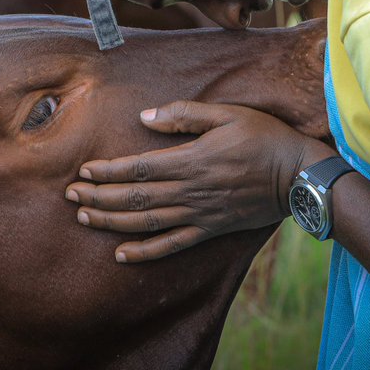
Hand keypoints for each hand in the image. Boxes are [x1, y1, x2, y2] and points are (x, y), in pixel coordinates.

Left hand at [66, 100, 331, 262]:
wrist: (298, 174)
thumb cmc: (263, 137)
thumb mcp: (226, 114)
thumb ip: (184, 116)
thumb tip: (145, 117)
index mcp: (190, 160)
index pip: (138, 168)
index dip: (108, 171)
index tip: (84, 170)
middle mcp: (190, 191)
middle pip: (134, 197)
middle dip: (98, 197)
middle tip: (70, 195)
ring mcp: (199, 214)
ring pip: (146, 222)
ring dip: (112, 221)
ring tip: (84, 217)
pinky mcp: (210, 229)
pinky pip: (172, 245)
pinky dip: (145, 252)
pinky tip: (122, 254)